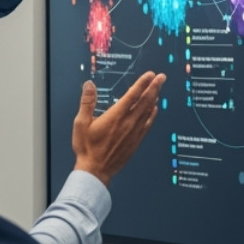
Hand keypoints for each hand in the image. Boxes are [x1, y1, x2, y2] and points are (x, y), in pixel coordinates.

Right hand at [72, 71, 165, 186]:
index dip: (142, 83)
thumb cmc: (87, 148)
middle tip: (161, 77)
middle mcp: (128, 123)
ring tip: (159, 88)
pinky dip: (152, 114)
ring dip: (155, 98)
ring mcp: (134, 132)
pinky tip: (155, 109)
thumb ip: (87, 102)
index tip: (150, 74)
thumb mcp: (81, 123)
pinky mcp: (136, 140)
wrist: (95, 169)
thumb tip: (89, 85)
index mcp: (115, 116)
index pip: (132, 95)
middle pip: (145, 101)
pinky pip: (148, 124)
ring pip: (148, 111)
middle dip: (154, 87)